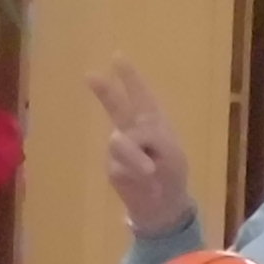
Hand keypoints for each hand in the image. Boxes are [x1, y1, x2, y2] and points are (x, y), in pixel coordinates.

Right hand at [92, 59, 195, 238]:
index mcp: (152, 121)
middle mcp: (133, 129)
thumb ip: (151, 140)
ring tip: (150, 170)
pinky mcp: (113, 167)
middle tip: (90, 75)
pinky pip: (120, 164)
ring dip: (135, 156)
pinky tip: (145, 180)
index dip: (129, 77)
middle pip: (117, 106)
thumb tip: (119, 141)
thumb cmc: (172, 173)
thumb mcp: (172, 153)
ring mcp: (120, 148)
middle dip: (105, 91)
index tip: (117, 57)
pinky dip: (135, 172)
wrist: (164, 206)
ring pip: (120, 142)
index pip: (141, 95)